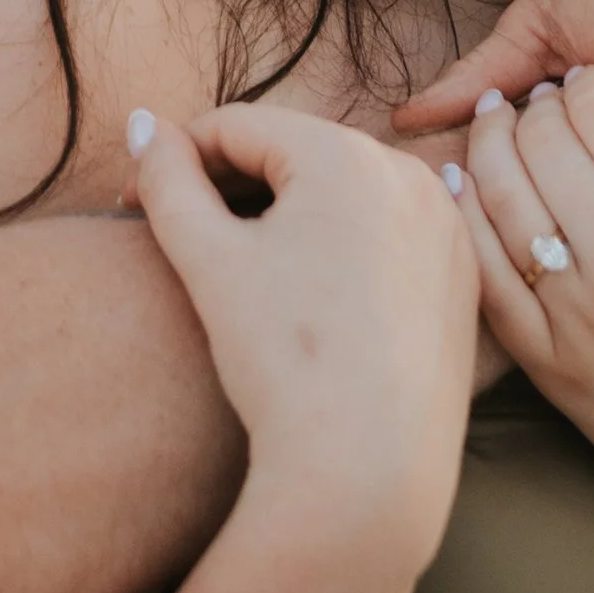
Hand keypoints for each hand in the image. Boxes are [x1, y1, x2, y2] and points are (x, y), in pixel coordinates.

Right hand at [128, 101, 477, 585]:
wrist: (369, 469)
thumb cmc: (283, 362)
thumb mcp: (206, 260)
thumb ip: (167, 179)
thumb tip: (146, 123)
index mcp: (345, 154)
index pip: (237, 128)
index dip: (175, 159)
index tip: (130, 203)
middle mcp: (409, 172)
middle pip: (295, 153)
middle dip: (234, 184)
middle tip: (181, 235)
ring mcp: (445, 223)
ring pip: (345, 193)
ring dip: (290, 212)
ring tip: (243, 269)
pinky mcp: (463, 273)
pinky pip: (389, 234)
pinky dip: (344, 246)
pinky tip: (309, 295)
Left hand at [448, 40, 593, 592]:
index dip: (585, 82)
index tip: (589, 82)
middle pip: (544, 145)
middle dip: (535, 108)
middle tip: (541, 100)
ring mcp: (579, 320)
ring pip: (502, 198)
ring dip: (490, 147)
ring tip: (501, 125)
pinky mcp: (548, 365)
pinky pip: (485, 271)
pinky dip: (465, 216)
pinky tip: (465, 181)